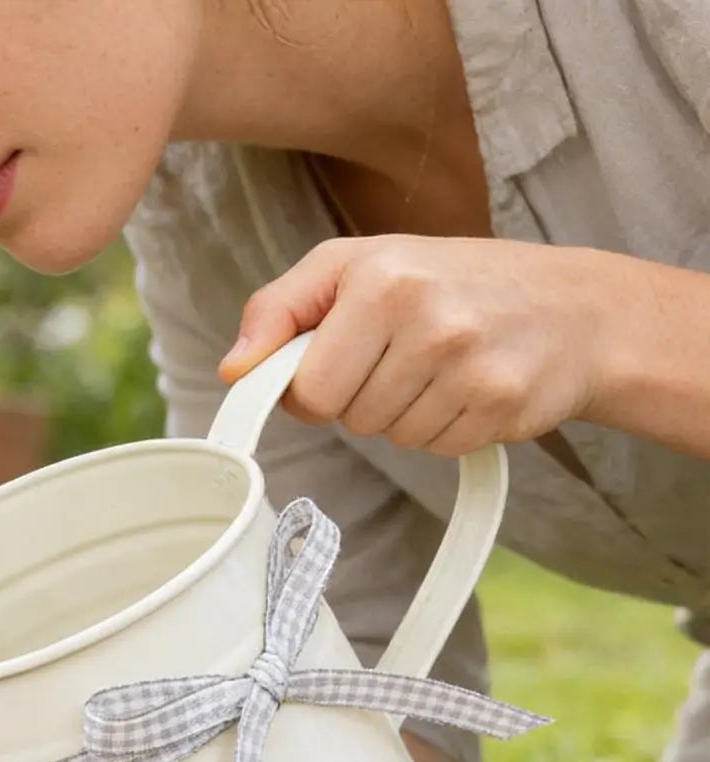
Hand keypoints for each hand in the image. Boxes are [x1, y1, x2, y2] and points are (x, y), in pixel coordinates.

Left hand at [218, 235, 618, 456]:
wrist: (575, 307)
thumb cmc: (450, 282)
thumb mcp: (358, 266)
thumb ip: (281, 308)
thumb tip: (234, 368)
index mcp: (381, 278)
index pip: (307, 390)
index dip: (316, 389)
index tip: (343, 362)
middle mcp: (429, 317)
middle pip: (348, 417)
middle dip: (362, 400)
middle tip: (402, 358)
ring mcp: (470, 363)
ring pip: (391, 438)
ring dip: (405, 415)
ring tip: (442, 368)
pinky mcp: (502, 403)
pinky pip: (436, 449)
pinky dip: (445, 429)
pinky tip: (470, 387)